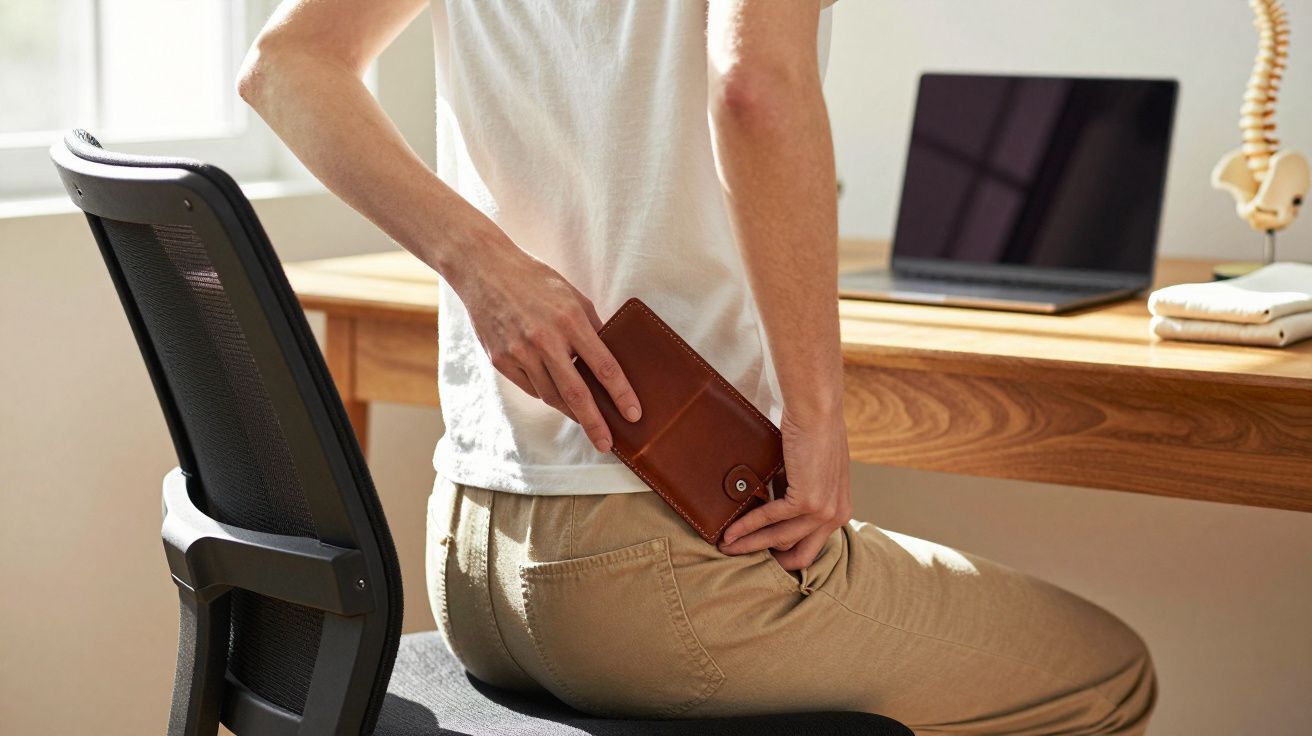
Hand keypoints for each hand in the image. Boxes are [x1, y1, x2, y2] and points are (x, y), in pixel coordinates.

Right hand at [454, 236, 641, 451]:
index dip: (621, 394)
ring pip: (551, 395)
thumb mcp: (572, 296)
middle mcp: (545, 339)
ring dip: (571, 411)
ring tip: (586, 420)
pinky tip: (556, 393)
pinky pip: (531, 387)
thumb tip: (608, 359)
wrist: (484, 270)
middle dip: (595, 423)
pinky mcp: (500, 360)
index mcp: (570, 320)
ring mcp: (519, 352)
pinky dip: (546, 392)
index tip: (633, 414)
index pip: (604, 366)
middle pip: (576, 394)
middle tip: (608, 444)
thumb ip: (591, 326)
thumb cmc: (535, 280)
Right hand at [717, 406, 851, 569]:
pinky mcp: (808, 501)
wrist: (816, 411)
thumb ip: (794, 495)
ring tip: (726, 546)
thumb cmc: (810, 433)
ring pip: (781, 541)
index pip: (810, 548)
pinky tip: (730, 531)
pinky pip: (771, 519)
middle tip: (737, 555)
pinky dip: (747, 526)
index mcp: (840, 511)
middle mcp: (837, 516)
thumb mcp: (808, 473)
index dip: (782, 555)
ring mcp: (824, 510)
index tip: (757, 553)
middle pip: (797, 554)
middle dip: (764, 557)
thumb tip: (767, 510)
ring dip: (750, 545)